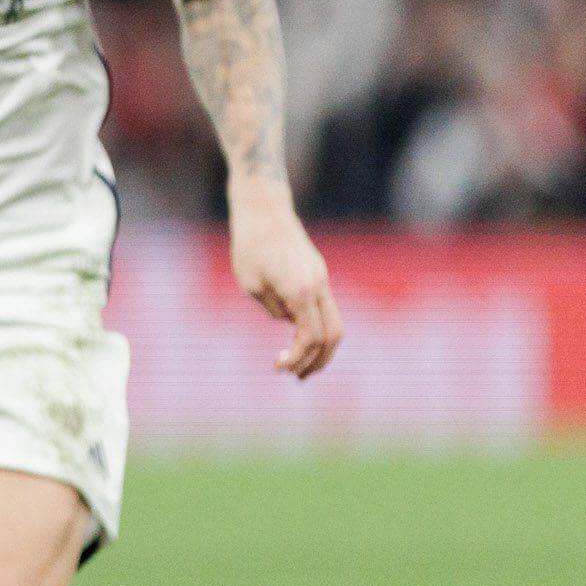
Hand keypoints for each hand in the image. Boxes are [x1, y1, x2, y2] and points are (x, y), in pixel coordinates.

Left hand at [230, 186, 340, 376]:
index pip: (311, 338)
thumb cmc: (249, 244)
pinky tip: (298, 336)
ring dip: (321, 347)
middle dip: (318, 361)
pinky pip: (326, 308)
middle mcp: (319, 287)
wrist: (263, 208)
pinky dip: (317, 328)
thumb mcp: (250, 283)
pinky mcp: (318, 273)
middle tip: (297, 377)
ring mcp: (322, 279)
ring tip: (301, 364)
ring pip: (335, 322)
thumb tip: (289, 322)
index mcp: (301, 292)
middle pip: (333, 336)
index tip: (279, 368)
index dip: (298, 358)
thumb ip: (273, 308)